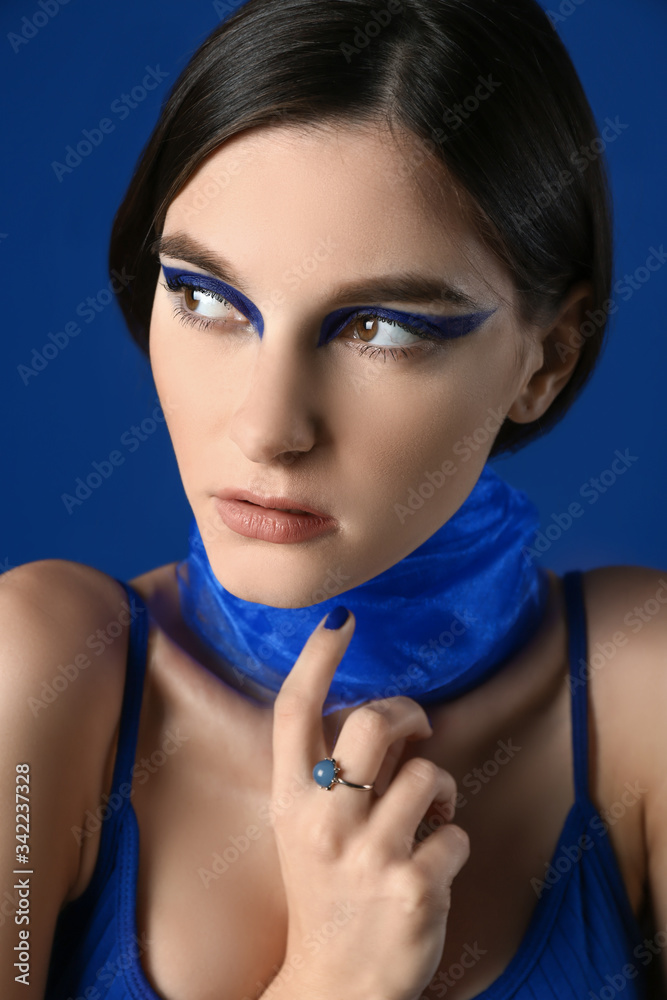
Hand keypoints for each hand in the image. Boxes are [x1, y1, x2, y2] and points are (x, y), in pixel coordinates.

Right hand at [269, 607, 469, 999]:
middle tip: (417, 727)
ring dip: (440, 790)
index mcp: (290, 800)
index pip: (295, 712)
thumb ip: (333, 773)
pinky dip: (454, 839)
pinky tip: (434, 863)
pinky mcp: (411, 887)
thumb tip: (384, 714)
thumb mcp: (307, 829)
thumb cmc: (325, 890)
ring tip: (428, 817)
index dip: (317, 657)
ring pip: (430, 774)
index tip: (341, 618)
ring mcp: (366, 855)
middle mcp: (322, 821)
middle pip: (372, 721)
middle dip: (407, 712)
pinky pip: (457, 830)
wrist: (335, 986)